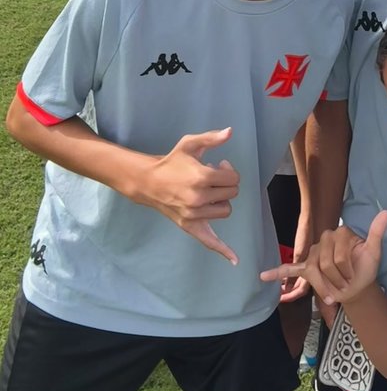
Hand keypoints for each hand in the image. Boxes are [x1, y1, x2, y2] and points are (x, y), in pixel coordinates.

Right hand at [141, 128, 239, 263]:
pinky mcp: (190, 226)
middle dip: (225, 184)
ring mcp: (194, 214)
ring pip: (225, 211)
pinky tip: (234, 260)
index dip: (229, 170)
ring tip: (207, 192)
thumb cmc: (172, 161)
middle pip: (232, 194)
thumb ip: (211, 138)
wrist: (149, 181)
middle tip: (212, 178)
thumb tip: (230, 131)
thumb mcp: (190, 144)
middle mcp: (199, 198)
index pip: (233, 179)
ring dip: (221, 201)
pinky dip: (222, 250)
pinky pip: (209, 241)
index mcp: (202, 178)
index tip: (219, 166)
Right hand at [261, 210, 386, 305]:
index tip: (354, 279)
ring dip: (324, 287)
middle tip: (345, 287)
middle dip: (337, 281)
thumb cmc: (365, 268)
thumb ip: (377, 232)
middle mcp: (324, 240)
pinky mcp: (305, 267)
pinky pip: (290, 268)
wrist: (358, 285)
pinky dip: (277, 273)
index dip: (347, 271)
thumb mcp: (374, 251)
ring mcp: (314, 254)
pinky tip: (264, 276)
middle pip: (326, 265)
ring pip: (313, 272)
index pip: (339, 256)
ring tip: (333, 295)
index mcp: (340, 234)